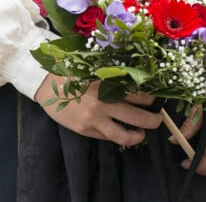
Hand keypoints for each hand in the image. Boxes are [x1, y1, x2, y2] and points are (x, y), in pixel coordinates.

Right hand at [34, 75, 161, 146]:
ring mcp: (95, 118)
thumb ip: (112, 75)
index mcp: (107, 83)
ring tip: (143, 134)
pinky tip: (122, 133)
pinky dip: (118, 137)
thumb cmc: (72, 71)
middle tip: (158, 119)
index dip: (150, 97)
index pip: (138, 93)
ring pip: (124, 135)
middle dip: (152, 120)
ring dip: (138, 135)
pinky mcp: (86, 130)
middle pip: (137, 116)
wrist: (46, 84)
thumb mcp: (94, 68)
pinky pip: (107, 138)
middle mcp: (104, 102)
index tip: (157, 98)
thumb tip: (135, 82)